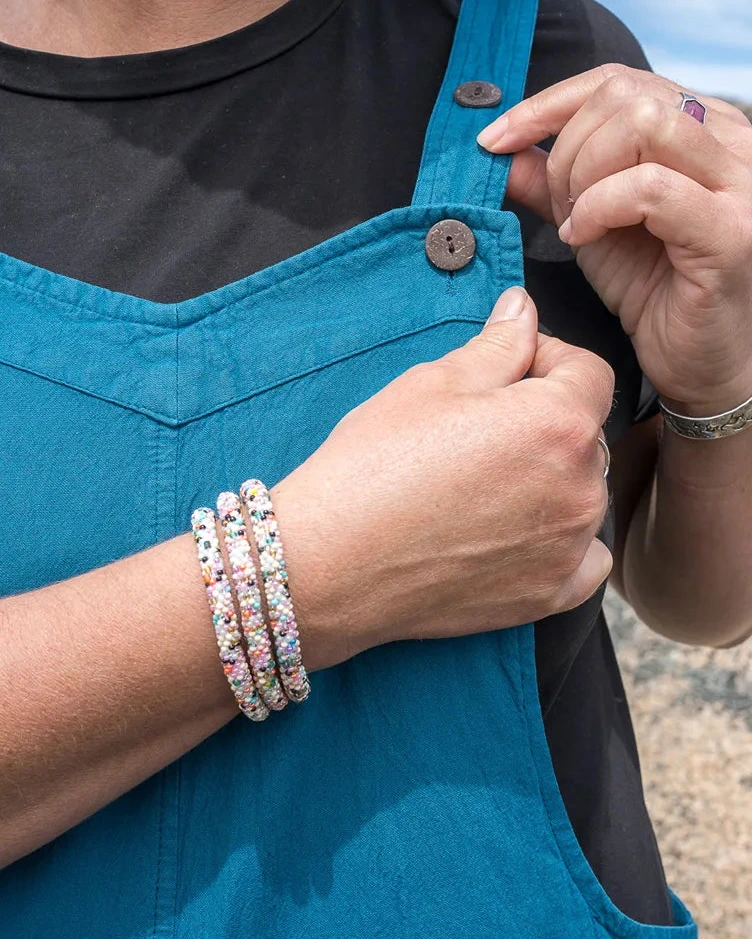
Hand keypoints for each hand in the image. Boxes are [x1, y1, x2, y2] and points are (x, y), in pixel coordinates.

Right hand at [272, 287, 613, 670]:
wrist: (332, 560)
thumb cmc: (374, 465)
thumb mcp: (432, 384)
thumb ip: (498, 344)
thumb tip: (523, 310)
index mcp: (557, 422)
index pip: (588, 373)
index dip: (548, 360)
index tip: (509, 370)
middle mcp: (580, 487)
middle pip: (584, 435)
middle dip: (545, 421)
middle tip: (480, 431)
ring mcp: (566, 547)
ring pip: (580, 494)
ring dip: (550, 480)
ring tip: (482, 485)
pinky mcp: (548, 595)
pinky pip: (582, 560)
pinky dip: (559, 543)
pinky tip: (514, 534)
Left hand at [479, 64, 751, 414]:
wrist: (698, 361)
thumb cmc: (654, 292)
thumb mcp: (590, 226)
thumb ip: (551, 184)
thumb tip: (502, 151)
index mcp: (698, 130)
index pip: (616, 81)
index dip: (546, 106)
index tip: (495, 140)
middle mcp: (728, 143)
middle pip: (626, 96)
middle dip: (566, 151)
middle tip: (558, 207)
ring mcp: (735, 184)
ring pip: (644, 126)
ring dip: (585, 175)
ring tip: (576, 223)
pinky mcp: (729, 231)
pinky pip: (651, 188)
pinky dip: (601, 207)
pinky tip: (585, 237)